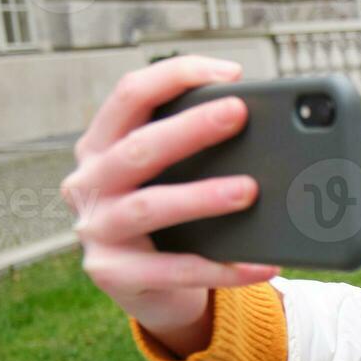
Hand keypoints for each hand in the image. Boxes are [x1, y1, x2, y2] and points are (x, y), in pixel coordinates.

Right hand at [59, 56, 279, 354]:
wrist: (147, 287)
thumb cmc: (169, 216)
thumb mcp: (172, 174)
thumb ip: (198, 148)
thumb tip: (270, 129)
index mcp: (101, 145)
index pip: (130, 94)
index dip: (177, 75)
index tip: (231, 73)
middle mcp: (89, 182)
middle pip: (138, 147)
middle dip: (190, 127)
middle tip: (239, 113)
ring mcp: (96, 230)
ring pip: (149, 206)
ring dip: (201, 196)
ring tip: (250, 189)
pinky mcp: (113, 274)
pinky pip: (174, 271)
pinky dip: (222, 267)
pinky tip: (263, 262)